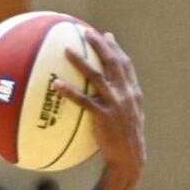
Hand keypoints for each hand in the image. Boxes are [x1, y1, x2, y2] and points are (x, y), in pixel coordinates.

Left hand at [55, 30, 146, 177]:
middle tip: (86, 32)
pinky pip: (83, 101)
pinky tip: (56, 84)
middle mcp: (125, 94)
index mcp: (132, 92)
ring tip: (67, 50)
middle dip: (100, 45)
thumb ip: (122, 100)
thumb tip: (110, 92)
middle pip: (113, 63)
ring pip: (97, 77)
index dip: (116, 49)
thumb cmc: (125, 138)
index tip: (107, 35)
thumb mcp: (129, 116)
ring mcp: (115, 104)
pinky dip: (70, 91)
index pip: (125, 64)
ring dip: (81, 61)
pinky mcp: (103, 116)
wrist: (129, 157)